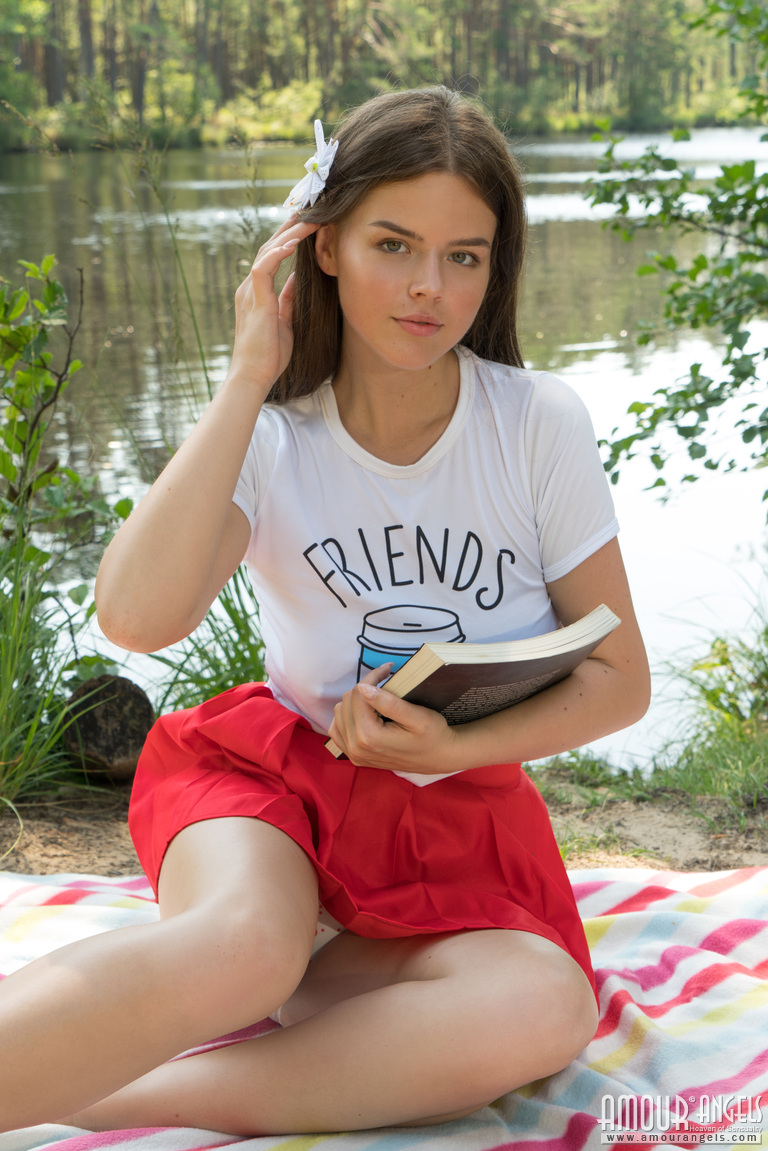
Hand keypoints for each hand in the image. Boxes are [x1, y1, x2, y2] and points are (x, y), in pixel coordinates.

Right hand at [228, 215, 317, 393]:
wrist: (253, 376)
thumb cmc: (269, 354)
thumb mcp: (285, 320)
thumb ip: (288, 297)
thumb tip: (298, 279)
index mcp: (257, 292)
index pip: (272, 255)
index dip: (288, 238)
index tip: (307, 224)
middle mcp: (250, 287)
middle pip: (269, 247)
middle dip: (290, 227)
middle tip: (310, 210)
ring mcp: (250, 292)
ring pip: (267, 252)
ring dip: (288, 234)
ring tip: (308, 219)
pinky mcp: (254, 300)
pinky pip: (263, 268)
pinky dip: (277, 253)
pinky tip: (293, 243)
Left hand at [328, 665, 461, 774]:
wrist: (438, 758)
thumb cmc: (432, 736)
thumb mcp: (418, 717)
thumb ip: (389, 703)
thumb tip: (363, 688)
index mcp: (370, 737)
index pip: (359, 694)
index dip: (373, 677)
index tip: (388, 670)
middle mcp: (356, 748)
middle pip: (347, 701)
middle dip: (364, 687)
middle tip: (385, 680)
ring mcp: (354, 754)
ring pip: (339, 712)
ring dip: (355, 701)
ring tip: (376, 697)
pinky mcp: (354, 756)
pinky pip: (337, 729)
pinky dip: (347, 717)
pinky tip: (364, 713)